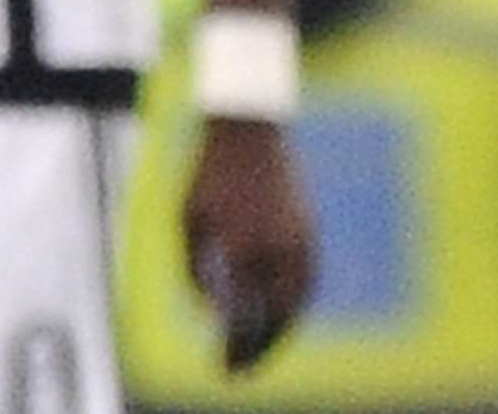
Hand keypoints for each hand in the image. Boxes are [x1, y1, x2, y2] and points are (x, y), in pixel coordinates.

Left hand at [184, 117, 314, 370]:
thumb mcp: (189, 221)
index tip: (225, 368)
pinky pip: (308, 278)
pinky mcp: (308, 227)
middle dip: (258, 350)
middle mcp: (273, 248)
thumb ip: (194, 271)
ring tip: (264, 347)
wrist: (250, 128)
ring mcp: (296, 238)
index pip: (242, 317)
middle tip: (241, 369)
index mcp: (239, 248)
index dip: (234, 349)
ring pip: (296, 301)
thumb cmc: (209, 175)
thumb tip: (210, 311)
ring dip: (281, 330)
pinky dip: (297, 302)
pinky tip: (285, 313)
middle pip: (273, 317)